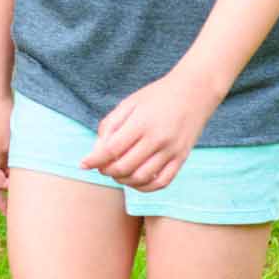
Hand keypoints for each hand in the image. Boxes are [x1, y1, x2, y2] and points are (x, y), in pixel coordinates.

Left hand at [78, 70, 221, 190]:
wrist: (195, 91)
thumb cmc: (157, 96)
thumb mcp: (130, 103)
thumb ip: (111, 126)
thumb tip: (97, 151)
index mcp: (141, 123)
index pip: (112, 149)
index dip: (94, 160)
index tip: (83, 164)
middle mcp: (157, 139)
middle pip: (124, 167)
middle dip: (107, 171)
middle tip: (102, 167)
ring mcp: (172, 151)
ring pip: (141, 178)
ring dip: (123, 181)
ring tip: (117, 174)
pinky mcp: (182, 158)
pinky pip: (162, 182)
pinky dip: (145, 187)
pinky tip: (135, 180)